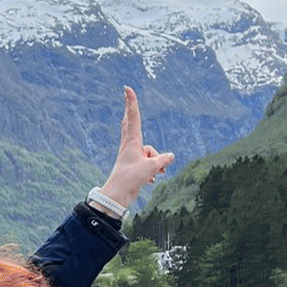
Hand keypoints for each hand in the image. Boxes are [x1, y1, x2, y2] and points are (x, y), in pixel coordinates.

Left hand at [98, 87, 173, 210]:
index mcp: (131, 142)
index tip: (127, 88)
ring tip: (154, 173)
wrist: (117, 197)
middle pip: (132, 125)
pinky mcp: (133, 167)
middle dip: (132, 113)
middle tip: (127, 98)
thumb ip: (163, 159)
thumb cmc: (130, 180)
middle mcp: (130, 147)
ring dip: (156, 162)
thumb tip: (170, 157)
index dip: (131, 102)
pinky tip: (151, 179)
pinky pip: (149, 164)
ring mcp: (131, 157)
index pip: (133, 117)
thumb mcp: (151, 167)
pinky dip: (153, 170)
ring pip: (150, 153)